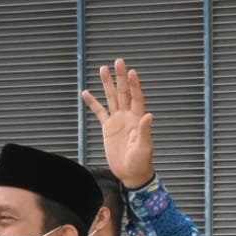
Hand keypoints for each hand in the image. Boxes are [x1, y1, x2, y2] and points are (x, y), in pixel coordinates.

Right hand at [82, 59, 154, 188]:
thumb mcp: (144, 147)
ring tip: (103, 69)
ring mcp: (117, 121)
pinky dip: (93, 103)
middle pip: (124, 93)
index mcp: (137, 119)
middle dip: (120, 78)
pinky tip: (86, 93)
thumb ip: (145, 131)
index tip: (131, 72)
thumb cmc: (141, 162)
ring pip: (112, 98)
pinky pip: (99, 112)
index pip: (136, 98)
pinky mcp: (108, 128)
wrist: (131, 173)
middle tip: (118, 62)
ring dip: (107, 84)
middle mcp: (128, 116)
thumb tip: (149, 115)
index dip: (134, 85)